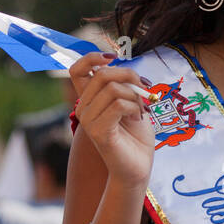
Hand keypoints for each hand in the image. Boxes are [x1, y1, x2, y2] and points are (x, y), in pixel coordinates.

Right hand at [68, 52, 155, 188]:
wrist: (138, 166)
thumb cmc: (136, 136)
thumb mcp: (131, 102)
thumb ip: (123, 84)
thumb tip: (122, 65)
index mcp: (89, 99)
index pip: (78, 69)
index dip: (93, 57)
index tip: (114, 58)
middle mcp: (83, 108)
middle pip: (102, 75)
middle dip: (130, 77)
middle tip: (145, 90)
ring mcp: (88, 121)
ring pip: (113, 90)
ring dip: (136, 97)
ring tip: (142, 111)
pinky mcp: (98, 132)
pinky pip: (119, 105)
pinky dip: (135, 108)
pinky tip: (138, 119)